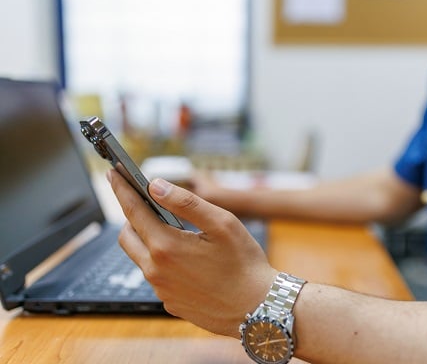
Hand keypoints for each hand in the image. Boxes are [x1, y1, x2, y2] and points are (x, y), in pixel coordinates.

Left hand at [107, 169, 276, 336]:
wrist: (257, 308)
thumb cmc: (244, 264)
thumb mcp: (222, 223)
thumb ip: (187, 202)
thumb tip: (156, 186)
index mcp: (166, 246)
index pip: (133, 211)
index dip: (122, 189)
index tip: (114, 174)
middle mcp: (156, 271)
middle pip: (127, 236)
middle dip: (131, 216)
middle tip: (147, 204)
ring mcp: (161, 290)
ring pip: (141, 258)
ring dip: (148, 240)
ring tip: (172, 231)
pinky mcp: (170, 302)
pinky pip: (157, 276)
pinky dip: (163, 261)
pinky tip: (187, 259)